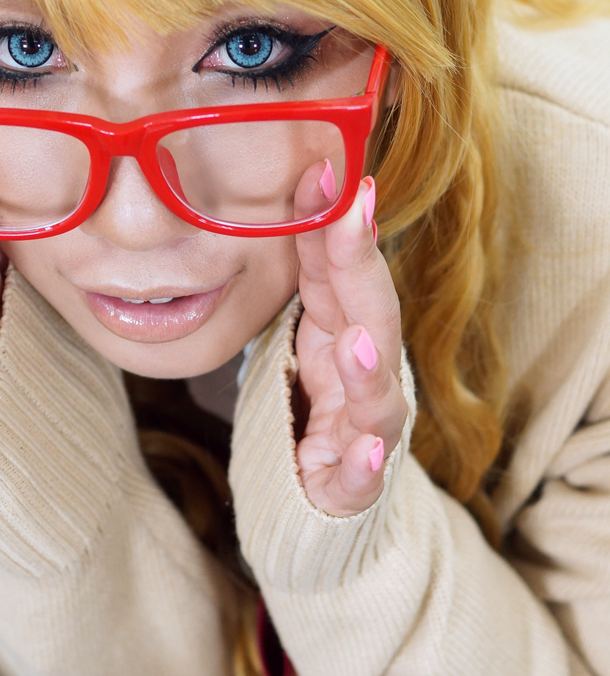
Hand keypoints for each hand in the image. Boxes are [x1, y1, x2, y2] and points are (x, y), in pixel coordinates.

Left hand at [291, 165, 407, 515]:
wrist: (316, 504)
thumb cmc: (309, 411)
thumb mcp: (301, 338)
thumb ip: (308, 277)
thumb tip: (298, 196)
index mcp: (344, 336)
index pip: (342, 274)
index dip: (336, 225)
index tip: (327, 171)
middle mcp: (365, 378)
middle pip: (370, 318)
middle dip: (361, 266)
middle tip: (352, 212)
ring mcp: (365, 435)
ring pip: (377, 401)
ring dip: (370, 370)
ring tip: (357, 342)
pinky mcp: (352, 490)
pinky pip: (361, 480)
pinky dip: (365, 467)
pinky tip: (364, 452)